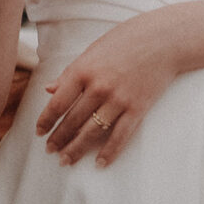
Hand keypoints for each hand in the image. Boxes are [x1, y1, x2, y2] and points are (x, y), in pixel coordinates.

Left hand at [36, 11, 182, 166]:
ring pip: (92, 131)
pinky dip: (109, 152)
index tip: (39, 132)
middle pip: (72, 121)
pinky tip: (100, 163)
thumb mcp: (92, 51)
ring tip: (65, 160)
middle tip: (50, 151)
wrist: (163, 39)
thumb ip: (70, 72)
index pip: (58, 103)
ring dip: (76, 148)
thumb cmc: (125, 41)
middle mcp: (98, 87)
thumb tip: (49, 89)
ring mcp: (118, 99)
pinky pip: (120, 135)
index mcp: (83, 70)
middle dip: (59, 138)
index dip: (46, 120)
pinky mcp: (137, 108)